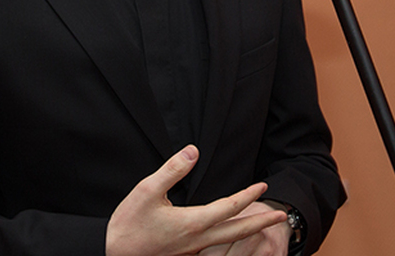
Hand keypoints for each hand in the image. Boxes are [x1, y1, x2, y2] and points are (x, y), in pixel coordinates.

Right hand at [105, 145, 286, 255]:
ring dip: (249, 234)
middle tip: (281, 217)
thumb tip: (193, 151)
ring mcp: (193, 250)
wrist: (113, 254)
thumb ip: (172, 169)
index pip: (229, 207)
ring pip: (229, 243)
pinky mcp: (185, 255)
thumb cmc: (129, 224)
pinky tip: (231, 238)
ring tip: (263, 227)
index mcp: (192, 222)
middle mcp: (198, 239)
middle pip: (238, 232)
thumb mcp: (146, 190)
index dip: (248, 196)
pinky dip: (231, 243)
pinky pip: (216, 249)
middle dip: (261, 223)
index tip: (263, 187)